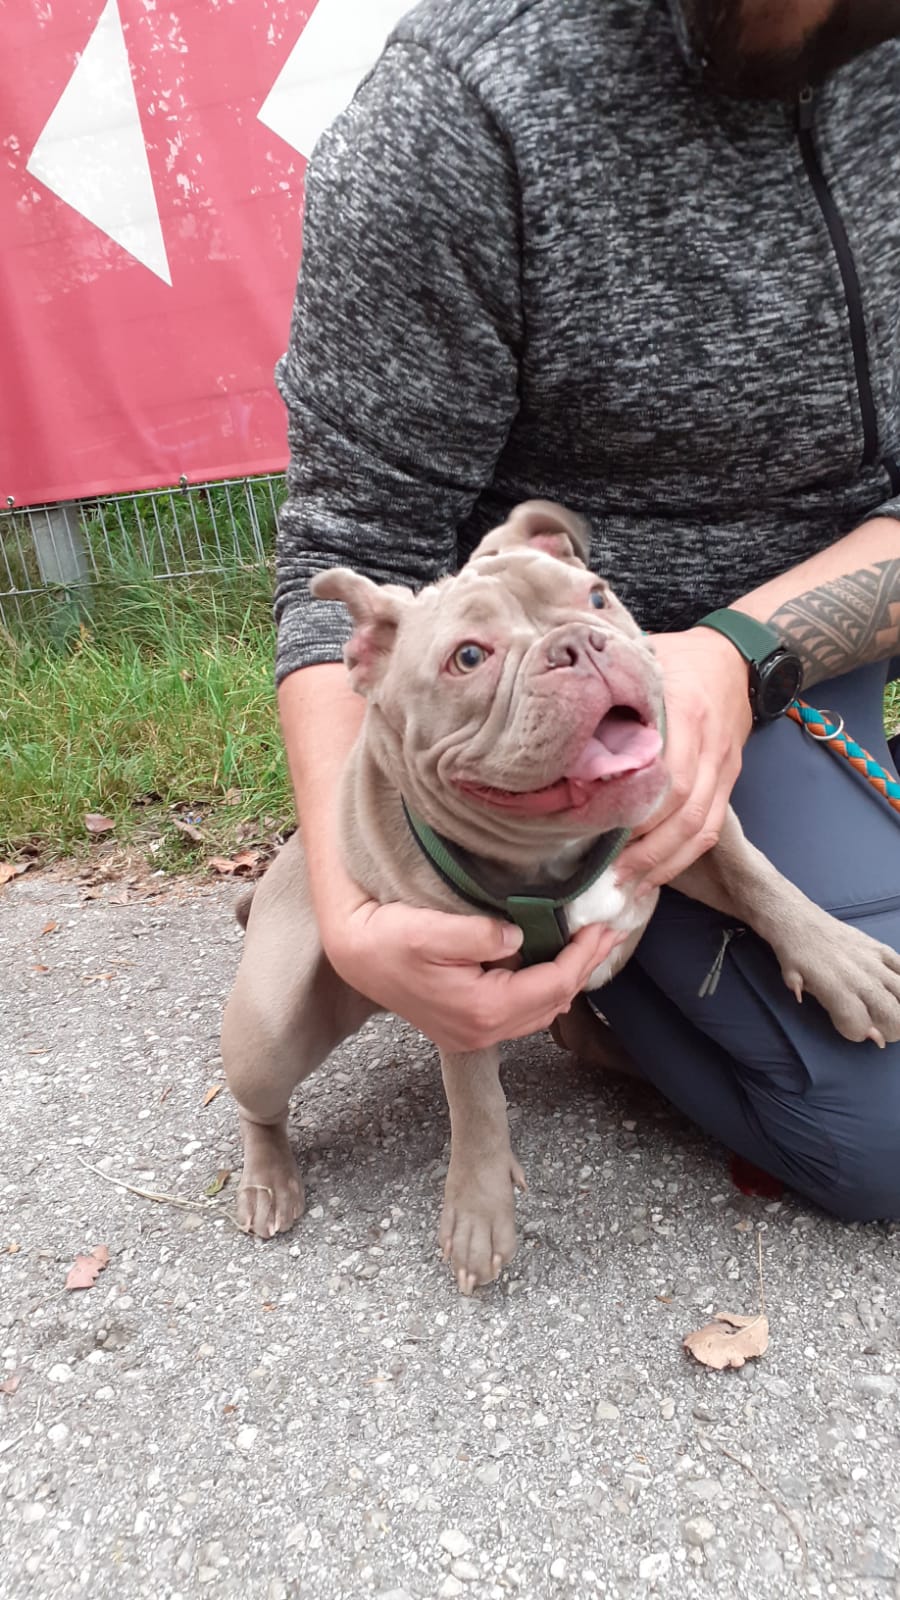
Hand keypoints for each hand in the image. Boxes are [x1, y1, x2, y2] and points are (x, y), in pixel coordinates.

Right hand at [325, 898, 625, 1052]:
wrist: (352, 955)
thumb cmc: (386, 938)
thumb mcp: (430, 928)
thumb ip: (481, 934)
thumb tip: (521, 935)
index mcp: (482, 1009)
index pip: (553, 985)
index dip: (583, 957)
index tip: (602, 927)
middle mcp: (482, 1031)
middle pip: (552, 1003)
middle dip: (583, 968)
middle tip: (607, 934)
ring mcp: (473, 1034)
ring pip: (538, 1012)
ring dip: (566, 980)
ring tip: (586, 947)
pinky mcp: (465, 1026)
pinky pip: (519, 1012)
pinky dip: (543, 988)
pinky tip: (549, 964)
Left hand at [617, 627, 752, 889]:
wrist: (735, 658)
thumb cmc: (677, 658)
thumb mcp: (642, 660)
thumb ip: (609, 688)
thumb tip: (557, 720)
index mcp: (686, 710)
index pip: (668, 775)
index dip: (635, 811)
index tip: (596, 833)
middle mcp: (709, 745)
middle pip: (684, 812)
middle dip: (644, 851)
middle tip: (605, 877)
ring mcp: (724, 769)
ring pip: (699, 829)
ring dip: (661, 864)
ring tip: (624, 888)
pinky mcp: (728, 784)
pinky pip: (709, 831)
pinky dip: (680, 860)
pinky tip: (651, 877)